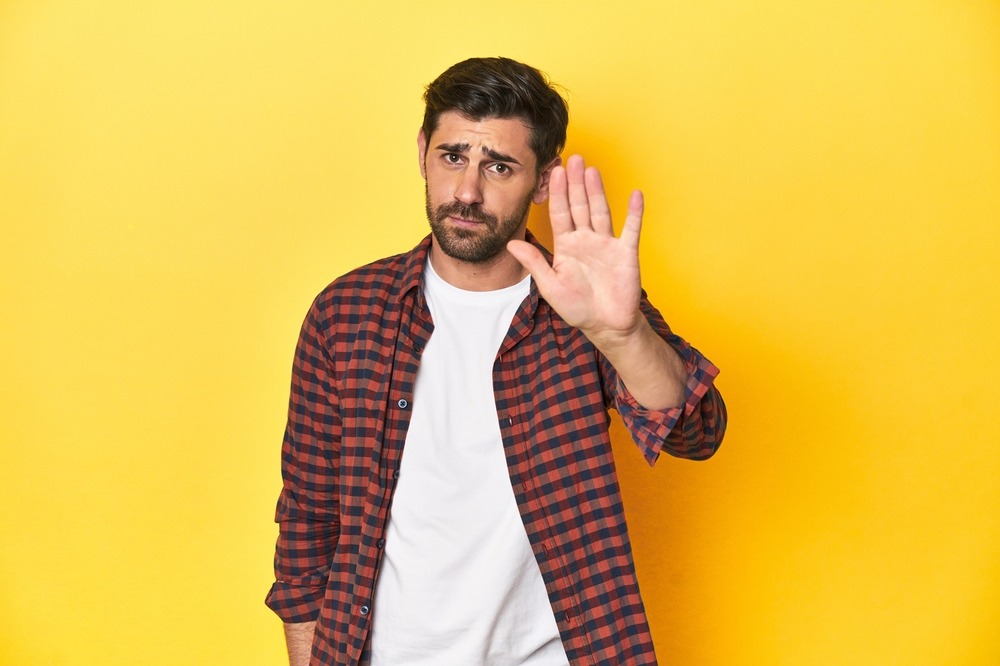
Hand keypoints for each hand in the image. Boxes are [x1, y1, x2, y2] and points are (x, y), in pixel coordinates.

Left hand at [507, 154, 644, 347]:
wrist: (605, 326)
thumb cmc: (577, 307)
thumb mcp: (550, 286)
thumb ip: (534, 262)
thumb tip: (510, 244)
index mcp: (567, 246)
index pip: (560, 213)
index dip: (557, 193)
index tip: (553, 173)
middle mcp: (586, 240)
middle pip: (580, 206)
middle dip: (575, 183)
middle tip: (572, 159)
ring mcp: (607, 244)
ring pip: (601, 211)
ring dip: (597, 191)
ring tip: (592, 170)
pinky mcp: (626, 253)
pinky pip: (631, 229)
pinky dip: (634, 213)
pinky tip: (635, 195)